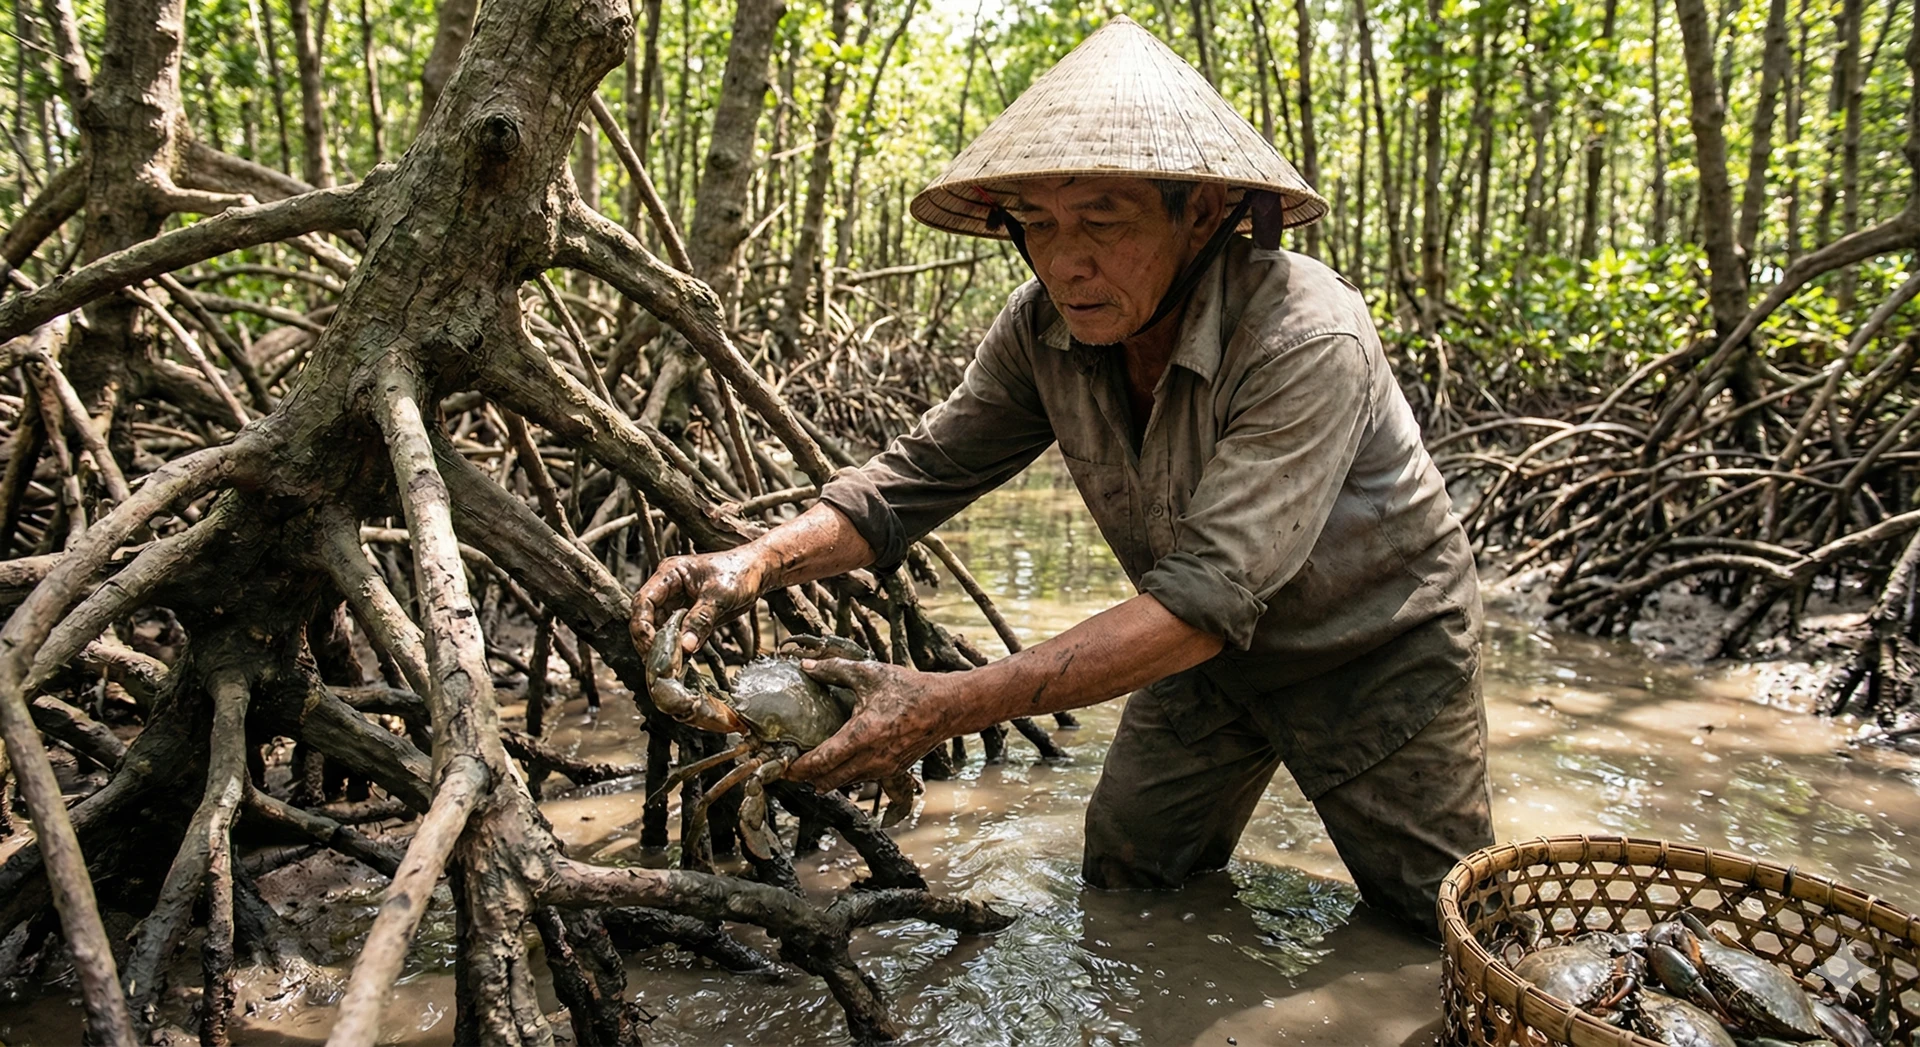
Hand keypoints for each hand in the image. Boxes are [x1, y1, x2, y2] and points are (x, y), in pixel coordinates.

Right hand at [629, 547, 766, 655]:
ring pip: (659, 629)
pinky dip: (677, 649)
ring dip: (663, 647)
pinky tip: (681, 662)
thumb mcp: (720, 595)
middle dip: (649, 641)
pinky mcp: (688, 616)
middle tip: (658, 662)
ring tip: (669, 666)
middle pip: (646, 618)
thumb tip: (685, 647)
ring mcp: (677, 603)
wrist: (758, 572)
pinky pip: (676, 635)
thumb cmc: (740, 572)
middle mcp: (668, 589)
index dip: (642, 626)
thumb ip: (701, 620)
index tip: (650, 646)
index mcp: (670, 574)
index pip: (644, 601)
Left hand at [787, 659, 968, 789]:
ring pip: (844, 783)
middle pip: (827, 781)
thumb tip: (805, 667)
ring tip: (812, 765)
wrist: (947, 707)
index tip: (782, 765)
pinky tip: (841, 763)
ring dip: (826, 778)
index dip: (797, 768)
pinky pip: (862, 781)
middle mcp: (871, 759)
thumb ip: (833, 670)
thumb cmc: (910, 689)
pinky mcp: (893, 772)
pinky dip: (847, 776)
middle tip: (790, 766)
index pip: (820, 763)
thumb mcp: (870, 674)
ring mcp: (883, 769)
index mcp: (862, 736)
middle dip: (806, 777)